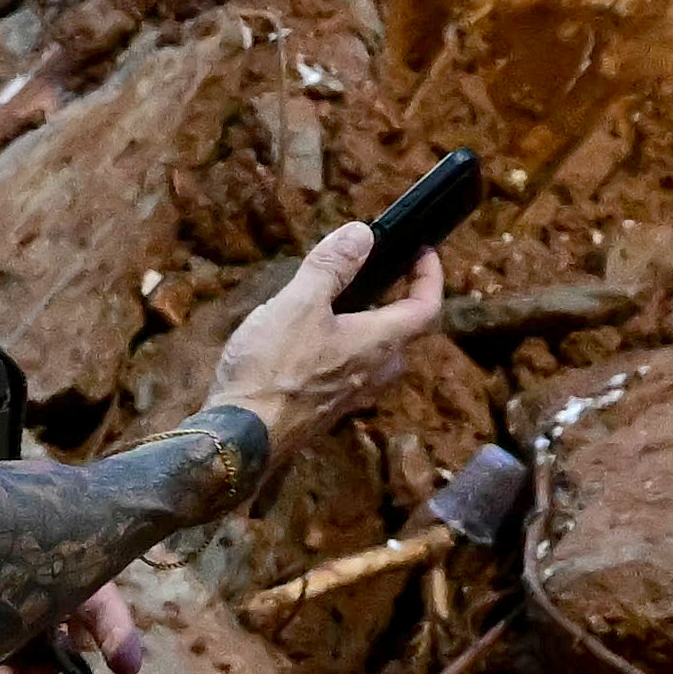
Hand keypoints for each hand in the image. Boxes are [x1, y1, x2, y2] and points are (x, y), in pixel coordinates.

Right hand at [208, 225, 453, 439]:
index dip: (430, 277)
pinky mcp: (325, 410)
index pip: (426, 308)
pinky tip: (305, 342)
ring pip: (374, 356)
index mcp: (379, 343)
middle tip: (378, 276)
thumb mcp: (299, 304)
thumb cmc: (271, 371)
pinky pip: (347, 373)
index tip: (423, 253)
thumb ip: (331, 267)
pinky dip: (340, 350)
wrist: (242, 439)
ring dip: (365, 327)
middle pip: (403, 333)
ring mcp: (351, 396)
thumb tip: (361, 234)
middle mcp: (374, 373)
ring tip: (336, 304)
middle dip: (396, 301)